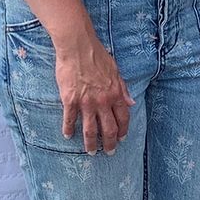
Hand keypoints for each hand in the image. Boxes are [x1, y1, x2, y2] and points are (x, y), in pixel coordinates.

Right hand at [54, 33, 133, 153]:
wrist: (77, 46)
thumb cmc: (97, 55)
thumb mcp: (116, 71)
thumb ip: (123, 89)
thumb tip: (131, 103)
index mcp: (115, 94)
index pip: (123, 119)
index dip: (123, 131)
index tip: (122, 139)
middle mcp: (102, 102)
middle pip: (108, 129)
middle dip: (110, 144)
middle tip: (109, 152)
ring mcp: (86, 103)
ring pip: (90, 130)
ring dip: (91, 144)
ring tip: (92, 152)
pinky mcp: (70, 100)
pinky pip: (69, 120)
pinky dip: (68, 130)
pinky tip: (68, 136)